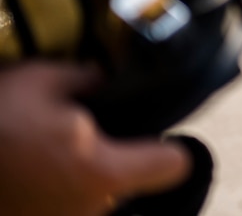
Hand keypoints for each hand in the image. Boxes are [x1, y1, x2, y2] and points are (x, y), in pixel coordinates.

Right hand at [0, 61, 191, 215]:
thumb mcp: (41, 80)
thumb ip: (87, 80)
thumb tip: (102, 82)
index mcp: (103, 171)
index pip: (173, 165)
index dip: (169, 146)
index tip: (156, 132)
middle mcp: (90, 209)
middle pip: (129, 180)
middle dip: (112, 153)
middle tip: (80, 129)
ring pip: (91, 194)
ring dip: (76, 172)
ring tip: (42, 147)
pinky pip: (58, 203)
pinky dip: (50, 186)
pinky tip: (26, 165)